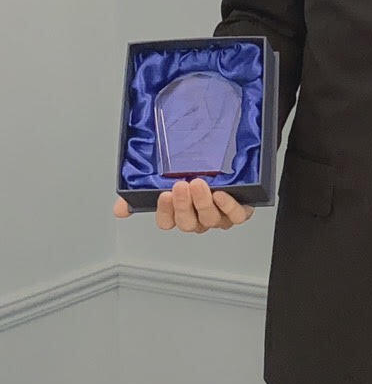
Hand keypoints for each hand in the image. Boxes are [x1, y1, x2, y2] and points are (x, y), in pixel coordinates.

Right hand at [113, 178, 253, 231]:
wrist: (227, 160)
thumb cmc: (194, 173)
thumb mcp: (164, 178)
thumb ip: (140, 193)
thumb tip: (120, 209)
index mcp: (178, 213)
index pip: (166, 222)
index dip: (165, 212)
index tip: (164, 194)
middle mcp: (198, 218)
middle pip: (187, 223)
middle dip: (183, 205)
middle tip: (180, 186)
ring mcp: (218, 217)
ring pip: (209, 219)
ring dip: (203, 203)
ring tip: (199, 184)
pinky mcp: (238, 212)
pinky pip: (235, 216)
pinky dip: (228, 206)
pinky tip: (221, 194)